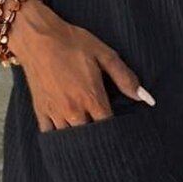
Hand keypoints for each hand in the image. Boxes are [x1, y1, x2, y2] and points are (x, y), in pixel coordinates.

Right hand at [5, 0, 155, 130]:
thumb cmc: (72, 43)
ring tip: (90, 144)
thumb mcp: (103, 54)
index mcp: (91, 97)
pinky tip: (67, 139)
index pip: (109, 128)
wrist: (37, 37)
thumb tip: (145, 97)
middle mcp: (73, 110)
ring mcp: (55, 112)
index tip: (123, 135)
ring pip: (70, 139)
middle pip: (90, 137)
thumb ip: (124, 77)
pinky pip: (50, 135)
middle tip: (108, 142)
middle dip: (100, 140)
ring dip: (80, 141)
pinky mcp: (40, 111)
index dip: (117, 133)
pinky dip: (59, 139)